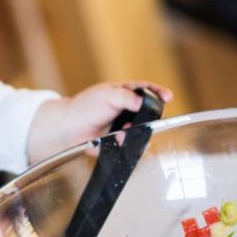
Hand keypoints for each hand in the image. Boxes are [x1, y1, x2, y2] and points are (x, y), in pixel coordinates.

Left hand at [29, 81, 172, 162]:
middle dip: (148, 117)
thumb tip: (145, 103)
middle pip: (151, 114)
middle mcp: (129, 110)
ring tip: (123, 129)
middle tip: (139, 118)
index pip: (148, 91)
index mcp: (127, 94)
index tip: (167, 97)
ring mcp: (127, 127)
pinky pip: (135, 145)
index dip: (160, 93)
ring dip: (137, 131)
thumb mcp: (108, 94)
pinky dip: (129, 143)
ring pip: (144, 131)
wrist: (69, 129)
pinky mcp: (122, 143)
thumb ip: (128, 97)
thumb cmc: (86, 106)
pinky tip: (118, 139)